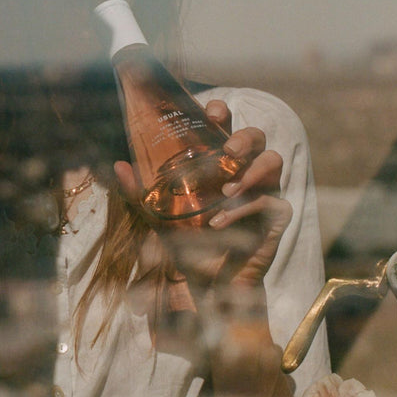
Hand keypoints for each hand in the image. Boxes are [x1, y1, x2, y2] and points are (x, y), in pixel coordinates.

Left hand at [114, 99, 291, 288]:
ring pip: (273, 161)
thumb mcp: (159, 216)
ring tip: (227, 188)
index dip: (224, 112)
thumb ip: (140, 192)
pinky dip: (244, 209)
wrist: (208, 283)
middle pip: (258, 135)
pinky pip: (270, 200)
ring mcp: (265, 190)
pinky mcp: (277, 215)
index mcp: (221, 162)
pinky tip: (220, 222)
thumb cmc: (189, 242)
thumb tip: (118, 165)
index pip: (228, 125)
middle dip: (245, 138)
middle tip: (228, 151)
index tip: (212, 113)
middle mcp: (246, 169)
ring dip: (251, 172)